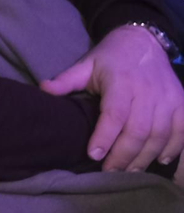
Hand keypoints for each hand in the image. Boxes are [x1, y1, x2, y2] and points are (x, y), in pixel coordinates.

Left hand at [41, 25, 183, 175]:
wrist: (144, 42)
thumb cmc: (110, 58)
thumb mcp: (85, 64)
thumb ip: (66, 80)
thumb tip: (43, 90)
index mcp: (121, 80)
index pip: (115, 113)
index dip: (105, 136)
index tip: (93, 154)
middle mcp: (148, 91)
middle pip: (139, 130)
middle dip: (124, 155)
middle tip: (109, 171)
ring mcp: (169, 98)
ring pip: (160, 135)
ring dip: (146, 157)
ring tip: (129, 171)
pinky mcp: (183, 103)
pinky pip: (182, 131)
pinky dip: (174, 148)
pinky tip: (160, 160)